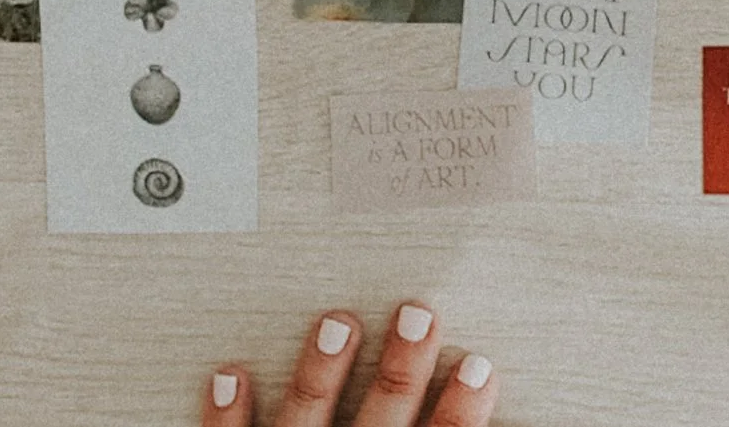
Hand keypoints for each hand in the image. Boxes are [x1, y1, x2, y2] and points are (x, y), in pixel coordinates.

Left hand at [203, 304, 496, 426]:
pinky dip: (228, 412)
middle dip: (402, 364)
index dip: (463, 407)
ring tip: (335, 320)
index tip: (480, 367)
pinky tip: (230, 372)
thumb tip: (500, 423)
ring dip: (322, 369)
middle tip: (417, 314)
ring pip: (307, 416)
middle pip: (382, 415)